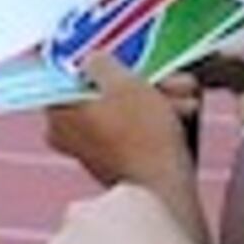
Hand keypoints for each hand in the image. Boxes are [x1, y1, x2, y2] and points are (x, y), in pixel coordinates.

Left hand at [40, 51, 195, 200]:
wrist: (163, 188)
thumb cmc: (140, 134)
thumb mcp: (122, 83)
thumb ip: (100, 62)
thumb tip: (91, 59)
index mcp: (58, 113)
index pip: (70, 76)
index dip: (99, 61)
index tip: (119, 55)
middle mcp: (68, 134)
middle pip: (103, 92)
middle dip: (142, 81)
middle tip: (169, 76)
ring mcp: (92, 150)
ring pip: (124, 110)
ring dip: (157, 97)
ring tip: (185, 95)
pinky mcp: (116, 162)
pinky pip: (133, 130)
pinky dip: (155, 119)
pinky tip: (182, 111)